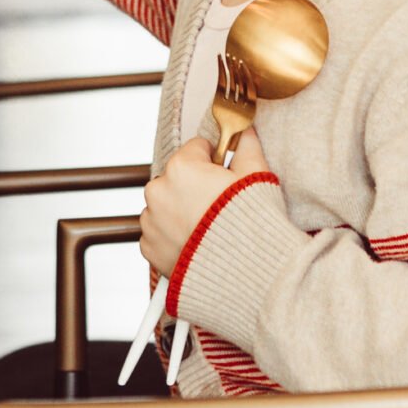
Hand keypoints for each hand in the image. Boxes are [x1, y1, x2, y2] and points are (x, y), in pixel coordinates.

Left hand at [139, 132, 271, 277]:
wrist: (247, 276)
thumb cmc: (252, 225)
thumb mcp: (257, 177)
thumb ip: (247, 148)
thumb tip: (246, 132)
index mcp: (182, 167)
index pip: (196, 148)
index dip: (215, 161)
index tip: (225, 177)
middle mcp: (158, 190)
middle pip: (177, 177)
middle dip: (194, 186)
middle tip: (219, 206)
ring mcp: (151, 221)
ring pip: (165, 205)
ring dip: (180, 211)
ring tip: (208, 228)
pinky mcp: (149, 248)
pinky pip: (158, 233)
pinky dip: (173, 236)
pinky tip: (197, 243)